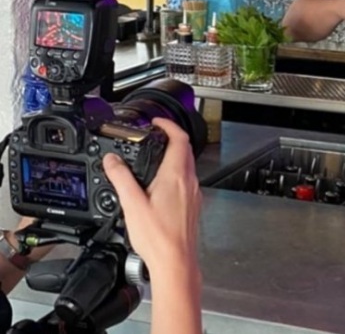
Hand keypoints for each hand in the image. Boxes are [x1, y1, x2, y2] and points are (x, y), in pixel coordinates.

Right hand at [103, 117, 200, 270]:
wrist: (176, 263)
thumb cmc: (159, 238)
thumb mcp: (132, 205)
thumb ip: (121, 178)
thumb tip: (112, 161)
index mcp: (176, 176)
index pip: (179, 138)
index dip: (168, 125)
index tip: (157, 122)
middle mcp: (189, 182)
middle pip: (185, 149)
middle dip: (171, 137)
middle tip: (156, 134)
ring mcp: (194, 193)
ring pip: (187, 164)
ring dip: (174, 154)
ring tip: (157, 156)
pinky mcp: (193, 205)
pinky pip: (187, 180)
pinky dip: (176, 172)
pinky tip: (163, 184)